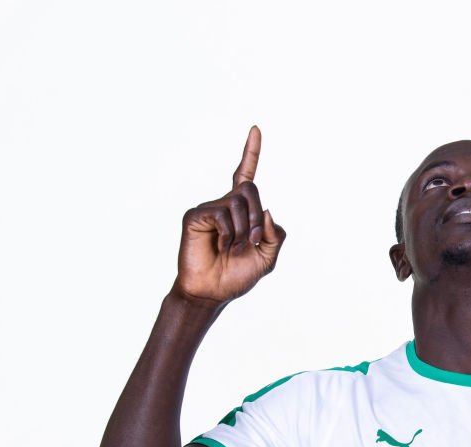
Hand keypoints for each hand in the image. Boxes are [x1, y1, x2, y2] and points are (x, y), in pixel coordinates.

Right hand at [172, 126, 285, 305]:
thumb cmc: (237, 276)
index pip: (246, 176)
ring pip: (238, 203)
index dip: (251, 153)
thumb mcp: (268, 258)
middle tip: (254, 240)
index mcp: (242, 212)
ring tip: (232, 247)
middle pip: (250, 190)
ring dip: (243, 230)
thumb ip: (276, 235)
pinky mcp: (195, 216)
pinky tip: (220, 246)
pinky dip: (228, 233)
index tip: (255, 129)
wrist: (212, 292)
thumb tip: (268, 210)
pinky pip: (221, 214)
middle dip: (258, 217)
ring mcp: (209, 209)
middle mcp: (225, 205)